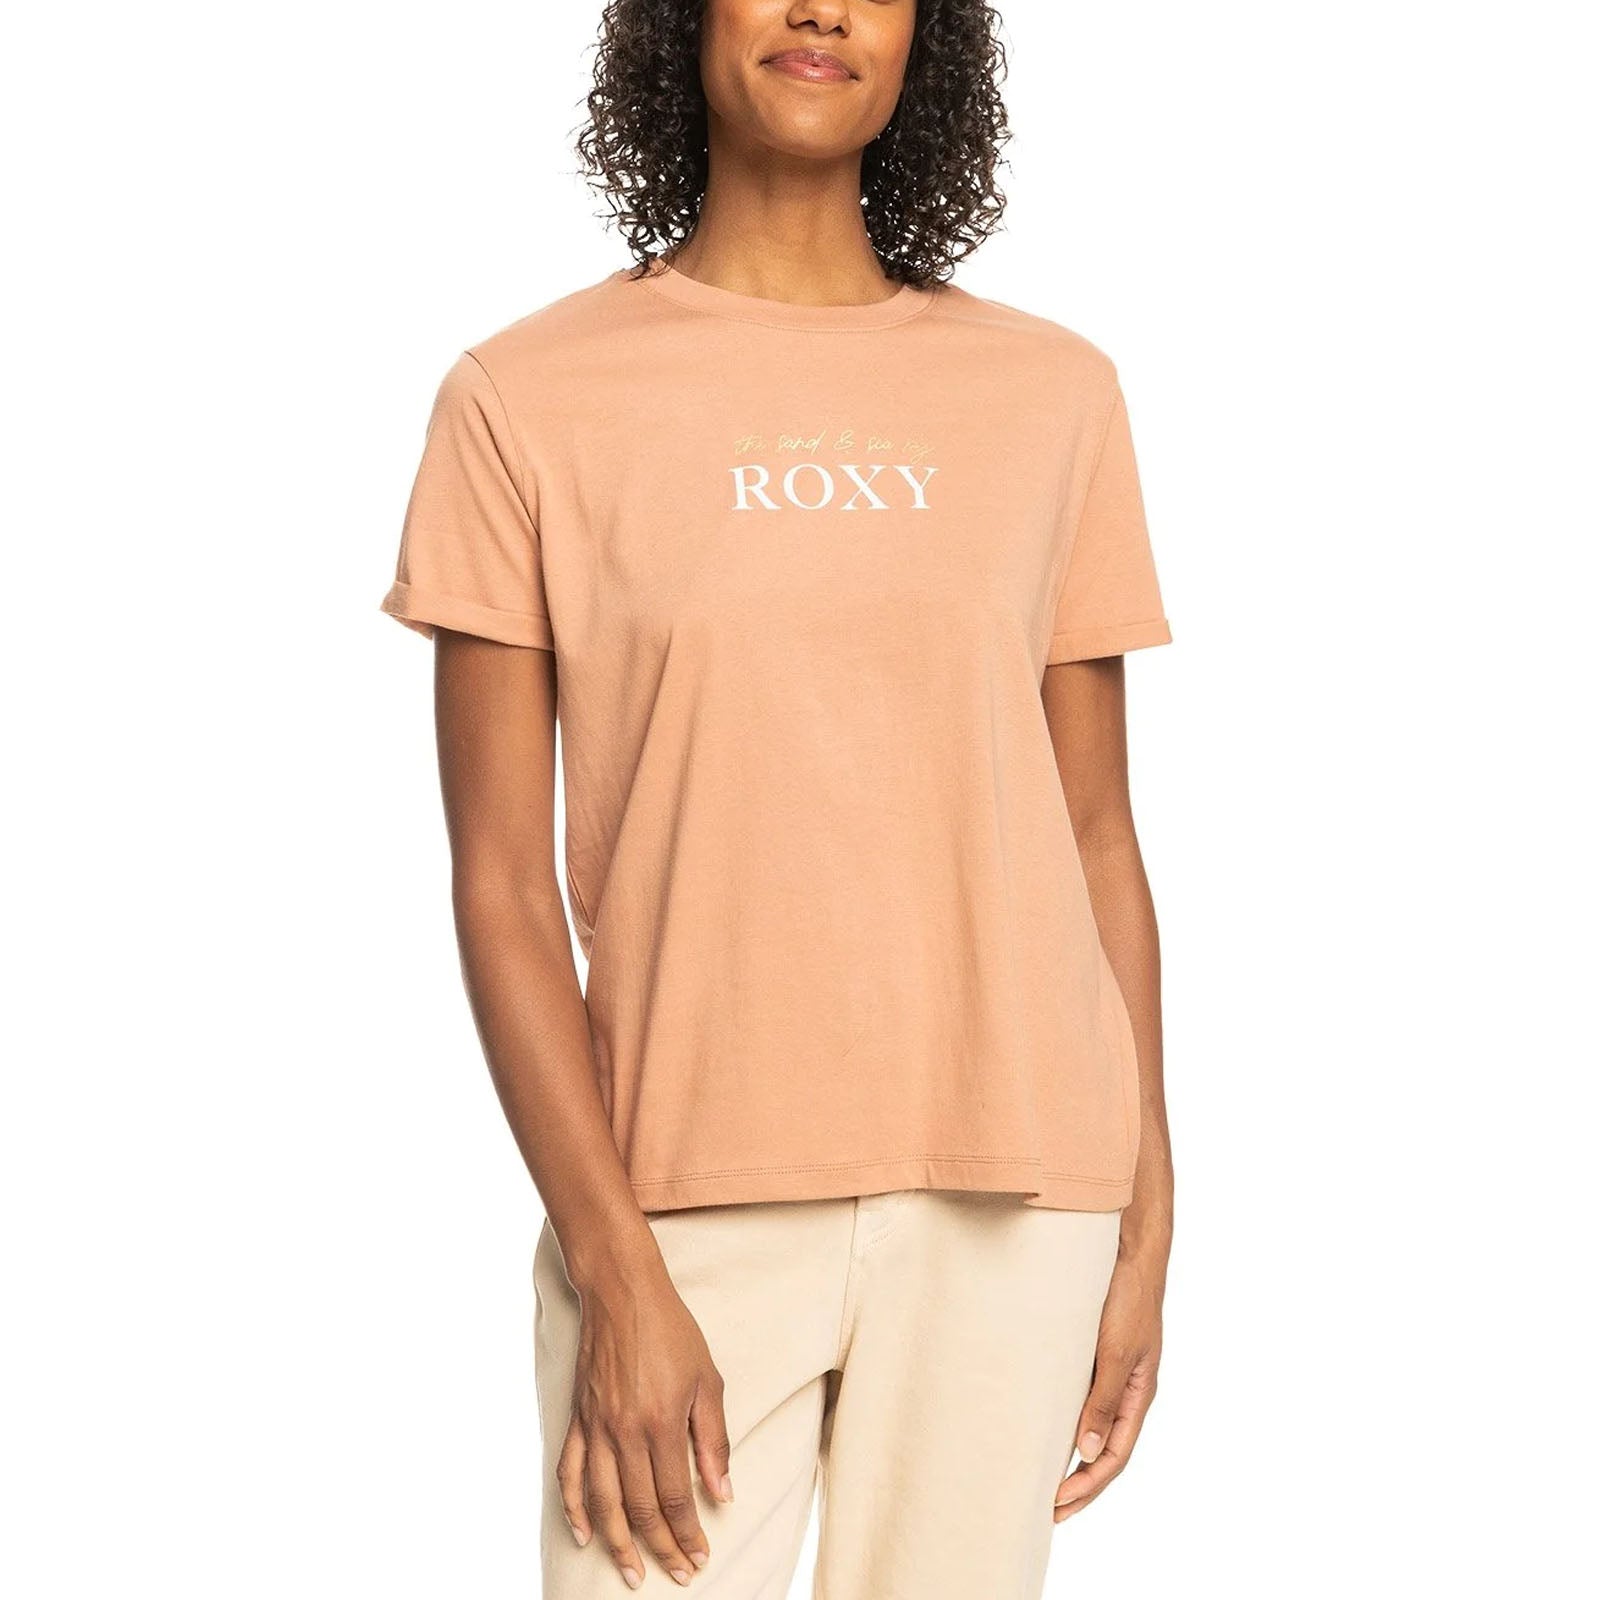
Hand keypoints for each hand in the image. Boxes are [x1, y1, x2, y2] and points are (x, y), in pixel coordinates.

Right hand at [557, 1256, 732, 1587]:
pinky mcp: (578, 1419)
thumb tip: (721, 1492)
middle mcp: (624, 1433)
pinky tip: (583, 1533)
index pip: (675, 1497)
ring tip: (631, 1573)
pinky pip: (571, 1473)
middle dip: (660, 1548)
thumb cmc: (671, 1331)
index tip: (700, 1557)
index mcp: (661, 1424)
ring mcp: (596, 1428)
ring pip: (603, 1502)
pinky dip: (574, 1508)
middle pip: (640, 1508)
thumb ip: (713, 1440)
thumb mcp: (707, 1380)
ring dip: (617, 1544)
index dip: (688, 1533)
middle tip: (676, 1574)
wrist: (622, 1293)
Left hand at [1054, 1237, 1165, 1522]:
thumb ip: (1104, 1400)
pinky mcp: (1089, 1354)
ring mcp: (1107, 1372)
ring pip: (1090, 1426)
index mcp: (1138, 1395)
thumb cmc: (1128, 1299)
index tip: (1059, 1505)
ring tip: (1042, 1481)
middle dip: (1080, 1484)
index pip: (1115, 1455)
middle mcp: (1123, 1389)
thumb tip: (1086, 1451)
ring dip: (1069, 1456)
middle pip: (1103, 1449)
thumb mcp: (1117, 1352)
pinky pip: (1078, 1398)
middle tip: (1049, 1511)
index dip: (1089, 1484)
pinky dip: (1062, 1420)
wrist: (1126, 1251)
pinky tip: (1040, 1428)